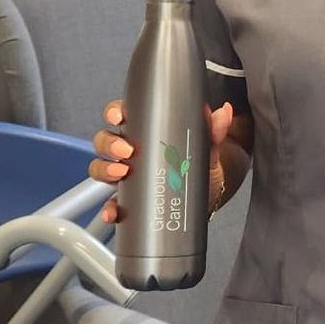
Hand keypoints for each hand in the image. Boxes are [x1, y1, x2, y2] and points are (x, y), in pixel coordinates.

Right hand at [91, 99, 235, 223]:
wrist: (208, 195)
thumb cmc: (200, 164)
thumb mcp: (209, 147)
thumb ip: (214, 131)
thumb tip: (223, 113)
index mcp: (144, 130)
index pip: (121, 114)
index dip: (114, 112)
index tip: (118, 116)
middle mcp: (130, 150)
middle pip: (104, 140)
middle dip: (110, 143)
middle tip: (126, 150)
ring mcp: (127, 175)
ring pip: (101, 167)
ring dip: (105, 169)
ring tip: (121, 173)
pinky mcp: (129, 200)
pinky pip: (111, 203)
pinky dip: (109, 209)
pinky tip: (113, 212)